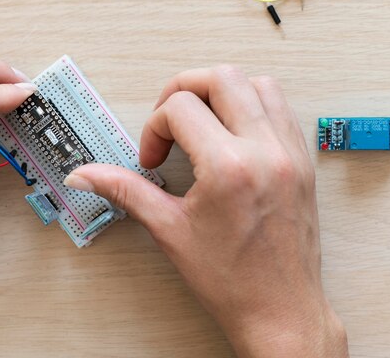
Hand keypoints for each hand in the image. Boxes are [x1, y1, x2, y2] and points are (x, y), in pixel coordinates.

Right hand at [64, 66, 348, 356]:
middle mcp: (266, 152)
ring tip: (202, 122)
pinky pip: (281, 109)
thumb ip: (124, 190)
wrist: (280, 310)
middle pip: (222, 77)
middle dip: (184, 89)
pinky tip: (232, 134)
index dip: (154, 128)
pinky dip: (253, 107)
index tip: (153, 157)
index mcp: (230, 168)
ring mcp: (290, 154)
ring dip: (223, 92)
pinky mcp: (303, 162)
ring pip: (259, 83)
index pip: (181, 108)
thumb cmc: (232, 281)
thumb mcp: (169, 230)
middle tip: (170, 121)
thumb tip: (86, 175)